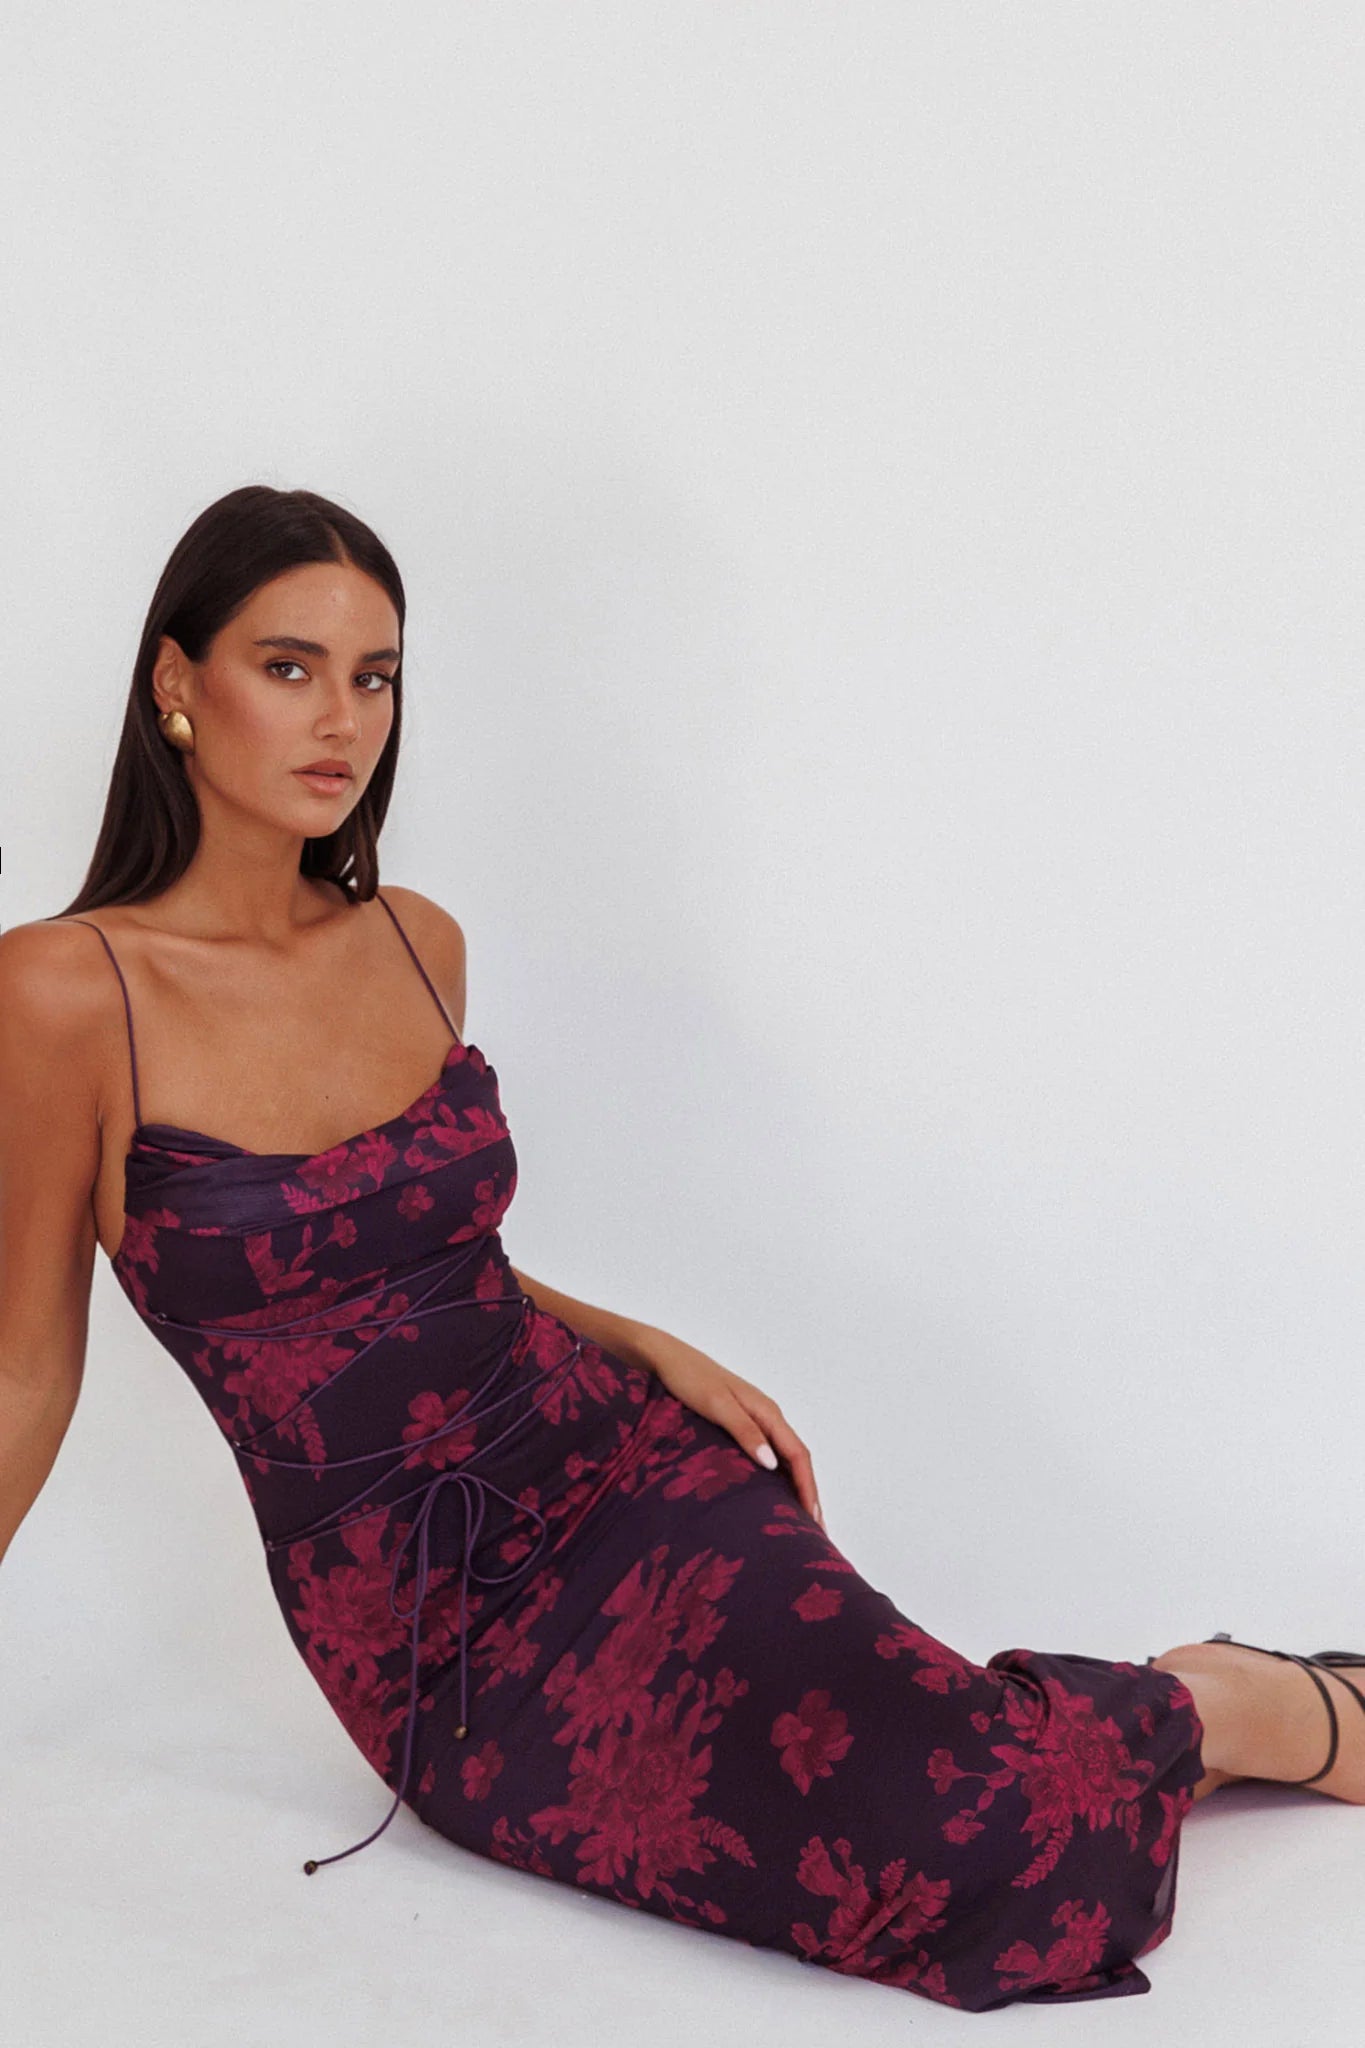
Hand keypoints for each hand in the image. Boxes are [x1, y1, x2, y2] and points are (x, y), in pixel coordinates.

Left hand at [632, 1326, 823, 1530]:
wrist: (665, 1358)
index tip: (813, 1518)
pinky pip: (768, 1453)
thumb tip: (772, 1463)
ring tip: (800, 1519)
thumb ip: (744, 1431)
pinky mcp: (739, 1423)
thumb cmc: (689, 1379)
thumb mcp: (717, 1404)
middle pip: (797, 1458)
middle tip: (817, 1531)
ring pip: (785, 1457)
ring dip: (795, 1486)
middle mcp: (766, 1415)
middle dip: (808, 1493)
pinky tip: (772, 1493)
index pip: (798, 1454)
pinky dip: (778, 1476)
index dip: (808, 1486)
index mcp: (767, 1411)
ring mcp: (754, 1419)